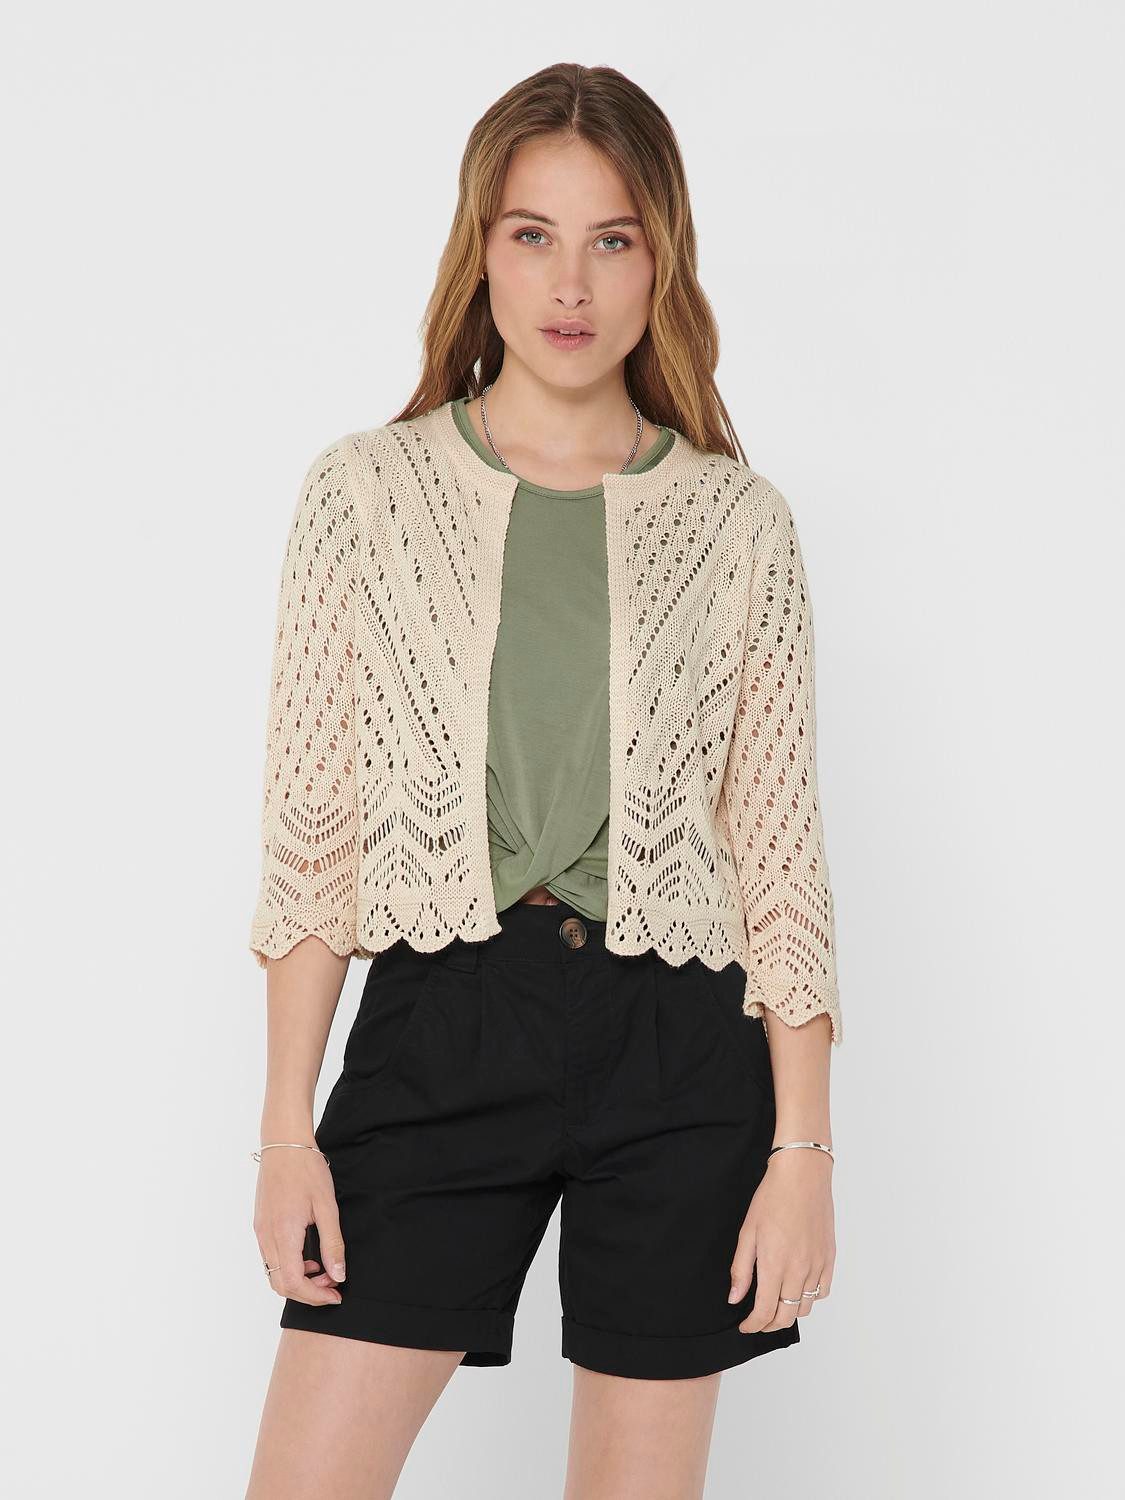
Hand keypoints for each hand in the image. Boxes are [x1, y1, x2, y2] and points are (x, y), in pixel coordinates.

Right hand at [252, 1144, 346, 1305]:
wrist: (283, 1144)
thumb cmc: (307, 1170)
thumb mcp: (327, 1206)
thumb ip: (333, 1243)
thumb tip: (338, 1275)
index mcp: (284, 1234)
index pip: (293, 1283)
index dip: (316, 1296)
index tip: (336, 1294)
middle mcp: (267, 1237)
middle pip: (281, 1285)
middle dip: (308, 1292)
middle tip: (333, 1282)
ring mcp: (260, 1232)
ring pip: (274, 1274)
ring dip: (298, 1279)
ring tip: (323, 1267)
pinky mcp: (260, 1225)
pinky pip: (271, 1258)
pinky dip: (289, 1266)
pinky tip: (308, 1254)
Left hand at [728, 1149, 834, 1331]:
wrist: (802, 1176)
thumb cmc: (772, 1198)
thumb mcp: (747, 1232)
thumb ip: (741, 1269)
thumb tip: (736, 1298)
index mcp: (775, 1265)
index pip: (765, 1312)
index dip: (753, 1325)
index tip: (746, 1325)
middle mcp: (799, 1270)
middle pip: (786, 1316)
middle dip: (769, 1325)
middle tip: (758, 1320)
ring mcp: (817, 1265)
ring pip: (805, 1307)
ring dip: (789, 1313)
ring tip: (777, 1304)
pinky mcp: (829, 1257)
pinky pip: (823, 1291)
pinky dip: (810, 1298)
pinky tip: (798, 1289)